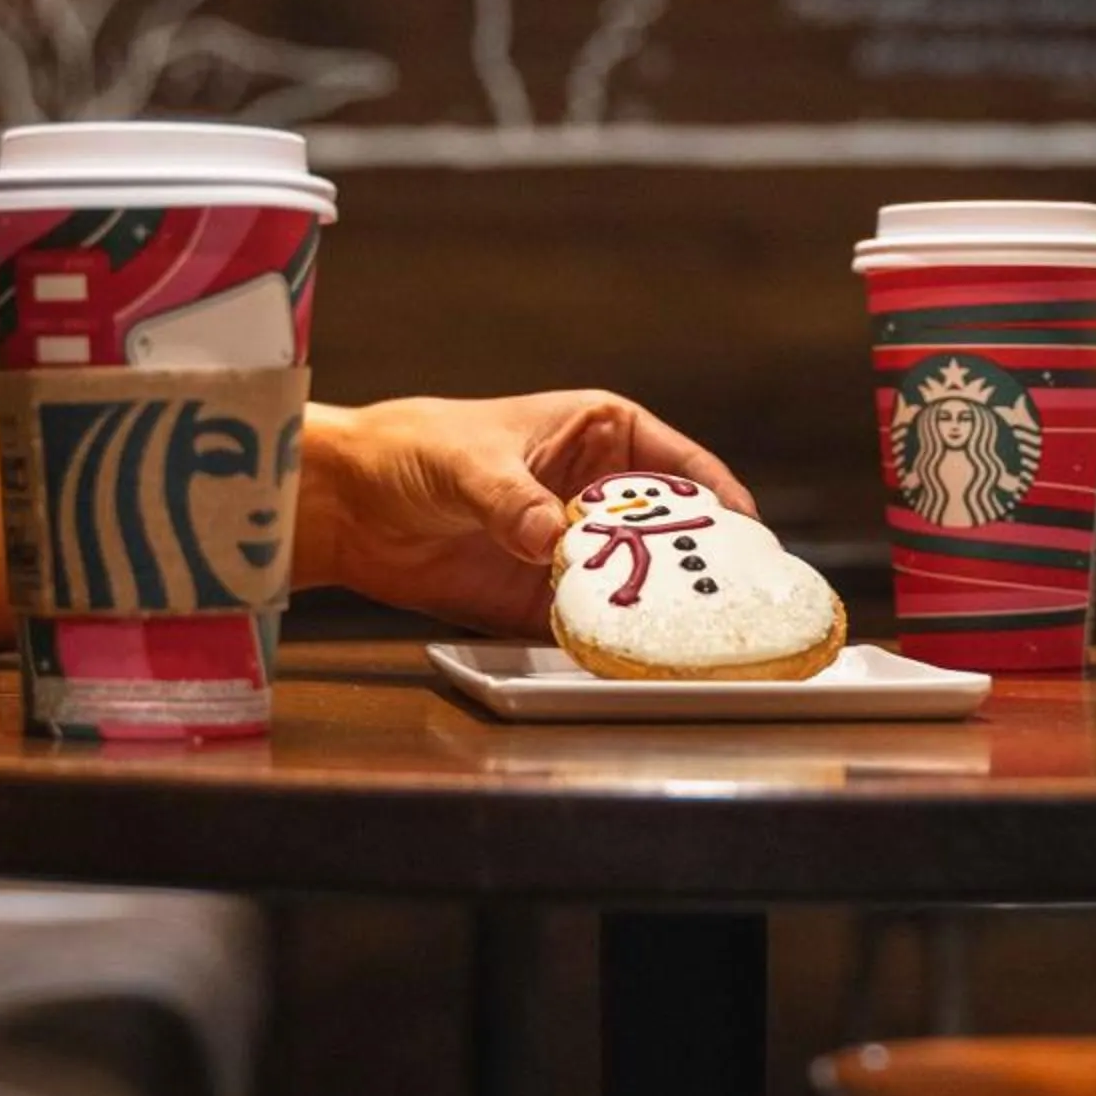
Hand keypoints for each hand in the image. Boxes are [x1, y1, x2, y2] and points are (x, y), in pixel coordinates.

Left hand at [295, 389, 756, 632]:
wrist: (347, 504)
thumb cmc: (413, 450)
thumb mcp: (468, 462)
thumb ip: (511, 499)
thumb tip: (551, 537)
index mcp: (600, 432)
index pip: (680, 463)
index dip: (719, 497)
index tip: (749, 533)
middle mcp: (598, 492)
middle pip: (670, 531)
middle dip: (701, 563)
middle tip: (734, 600)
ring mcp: (574, 549)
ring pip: (637, 581)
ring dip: (660, 610)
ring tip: (695, 641)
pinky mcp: (542, 598)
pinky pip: (590, 623)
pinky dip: (609, 643)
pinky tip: (630, 663)